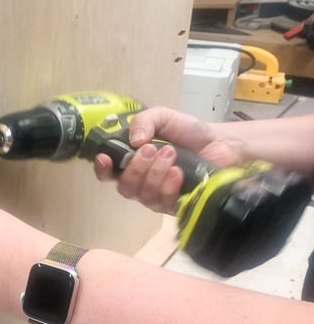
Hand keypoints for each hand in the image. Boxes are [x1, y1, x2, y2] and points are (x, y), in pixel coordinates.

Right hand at [94, 107, 245, 212]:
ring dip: (155, 174)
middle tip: (152, 149)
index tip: (106, 158)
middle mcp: (140, 182)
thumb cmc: (188, 132)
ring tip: (171, 154)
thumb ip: (144, 121)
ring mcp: (156, 196)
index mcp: (131, 163)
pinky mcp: (174, 206)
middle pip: (125, 187)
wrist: (220, 143)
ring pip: (143, 194)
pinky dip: (168, 186)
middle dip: (136, 168)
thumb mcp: (163, 117)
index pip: (108, 173)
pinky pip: (162, 203)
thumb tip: (134, 141)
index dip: (103, 169)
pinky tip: (178, 173)